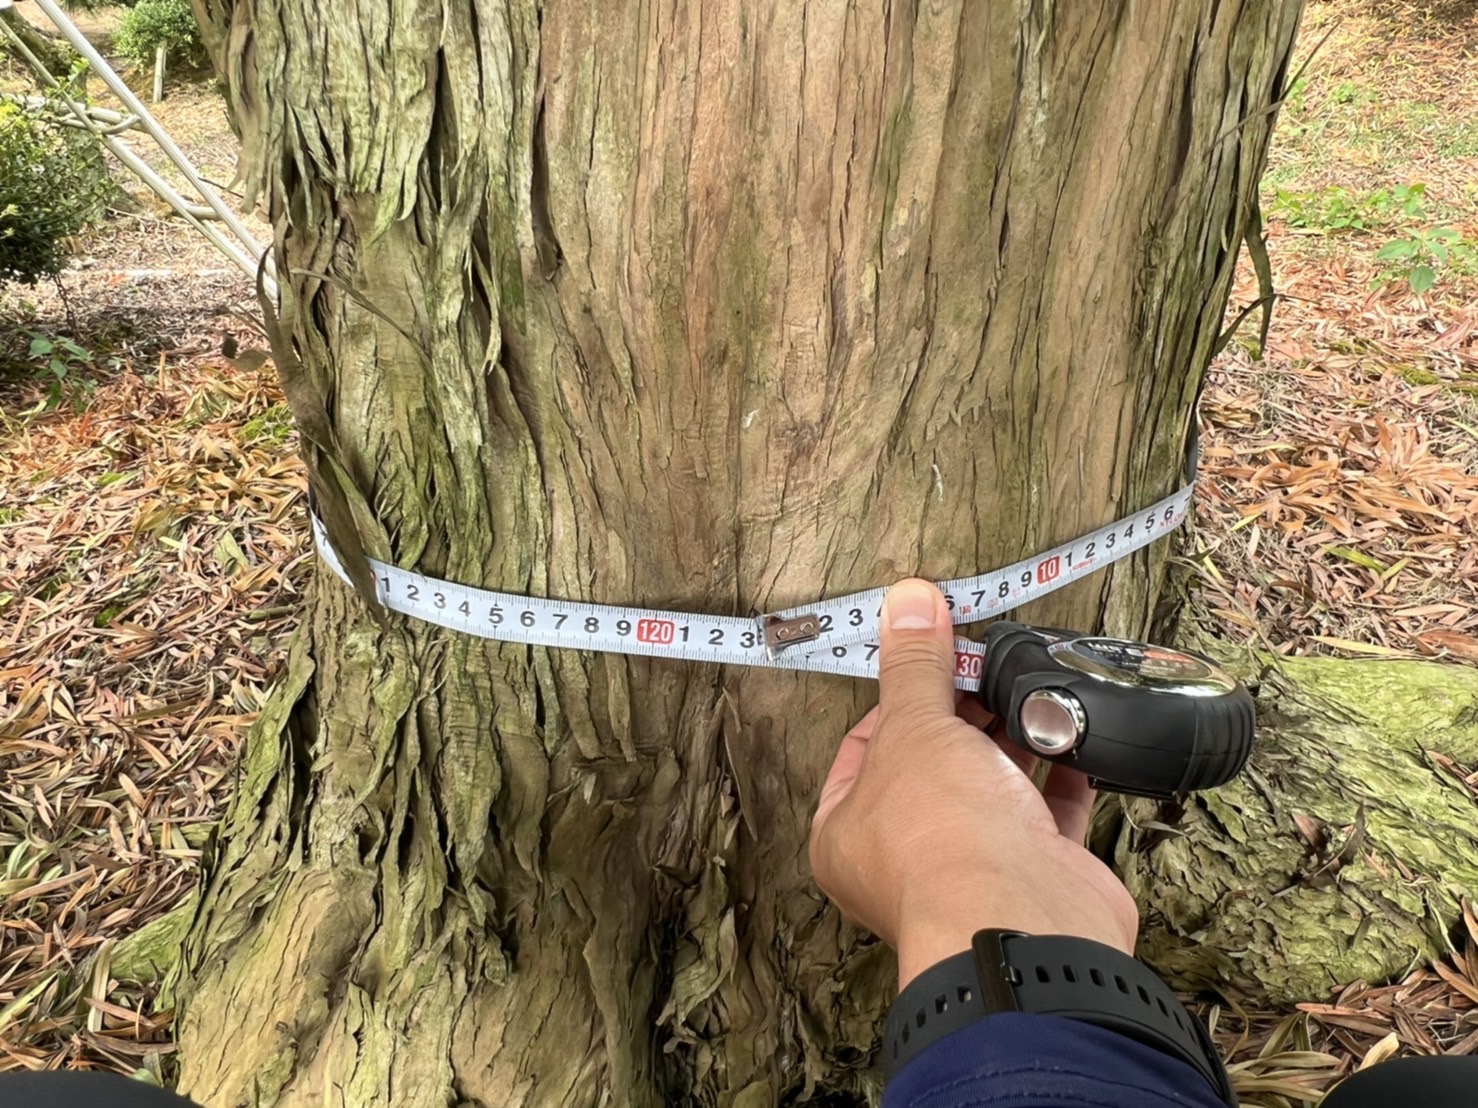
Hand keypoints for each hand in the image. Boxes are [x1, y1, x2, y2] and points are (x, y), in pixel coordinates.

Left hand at [808, 579, 1138, 987]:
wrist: (1024, 919)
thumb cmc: (942, 838)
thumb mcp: (915, 729)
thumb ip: (915, 667)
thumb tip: (906, 601)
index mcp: (846, 831)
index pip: (863, 747)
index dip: (897, 698)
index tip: (932, 657)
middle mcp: (904, 857)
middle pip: (932, 766)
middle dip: (963, 715)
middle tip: (987, 666)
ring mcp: (972, 868)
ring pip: (991, 788)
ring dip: (1014, 739)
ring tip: (1030, 689)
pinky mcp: (1034, 874)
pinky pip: (1047, 814)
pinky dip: (1062, 775)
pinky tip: (1072, 734)